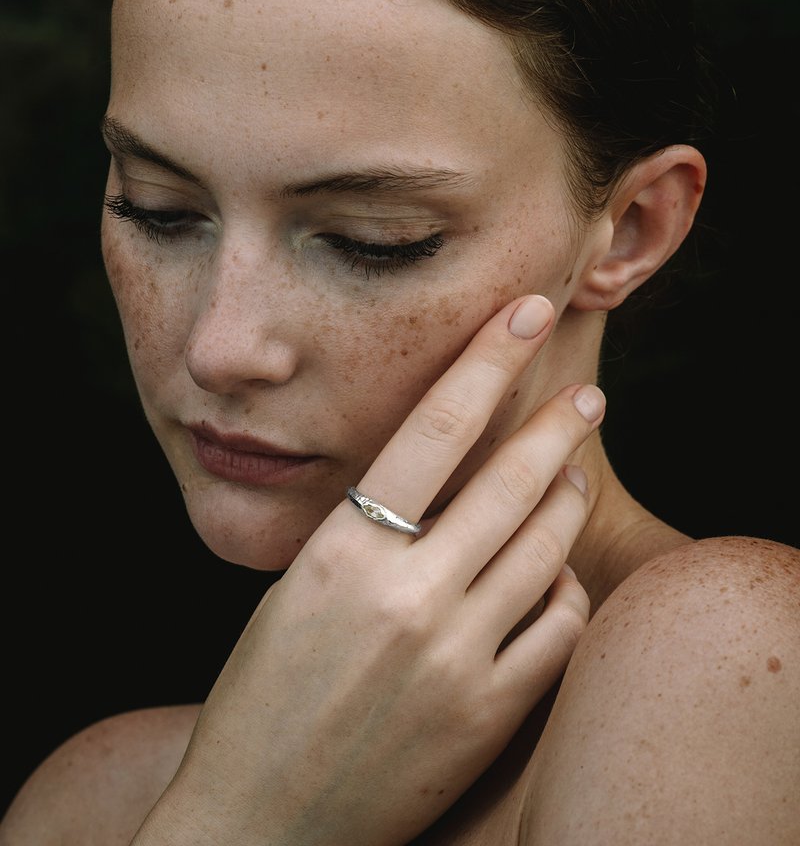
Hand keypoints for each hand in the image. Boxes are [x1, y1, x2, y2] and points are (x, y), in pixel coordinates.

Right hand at [134, 295, 603, 845]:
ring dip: (565, 498)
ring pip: (546, 546)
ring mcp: (455, 659)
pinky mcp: (488, 715)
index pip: (435, 428)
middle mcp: (406, 597)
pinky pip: (559, 625)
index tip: (526, 315)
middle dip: (558, 422)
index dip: (488, 359)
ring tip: (570, 475)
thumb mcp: (299, 589)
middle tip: (586, 392)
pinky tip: (553, 572)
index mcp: (342, 552)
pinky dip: (564, 586)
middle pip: (510, 479)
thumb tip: (441, 476)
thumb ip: (368, 533)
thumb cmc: (266, 695)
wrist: (259, 819)